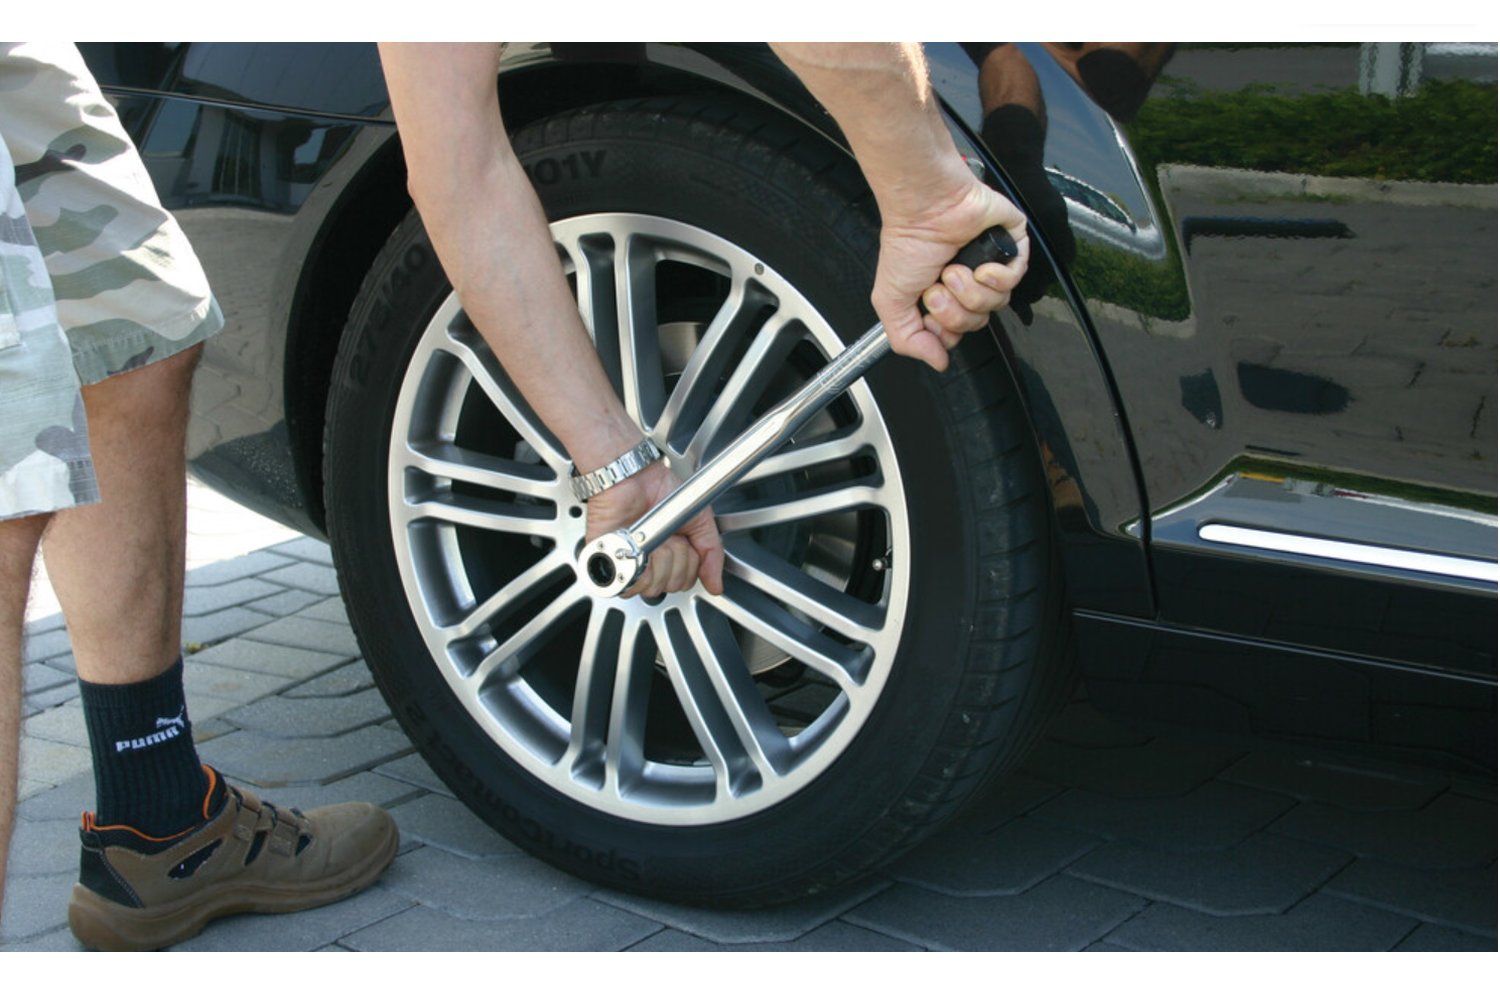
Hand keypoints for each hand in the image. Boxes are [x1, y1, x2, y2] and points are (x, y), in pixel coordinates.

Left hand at [584, 461, 724, 598]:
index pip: (683, 583)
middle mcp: (649, 561)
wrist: (635, 476)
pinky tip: (638, 547)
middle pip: (668, 587)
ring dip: (658, 562)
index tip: (684, 542)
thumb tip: (716, 584)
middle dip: (674, 561)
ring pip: (650, 587)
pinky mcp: (607, 559)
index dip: (689, 566)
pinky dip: (637, 567)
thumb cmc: (661, 489)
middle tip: (669, 537)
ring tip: (653, 540)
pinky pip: (626, 583)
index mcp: (669, 555)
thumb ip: (712, 554)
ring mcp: (629, 561)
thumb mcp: (700, 520)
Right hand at [872, 174, 1029, 370]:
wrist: (926, 206)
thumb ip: (907, 339)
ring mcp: (989, 266)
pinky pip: (1015, 280)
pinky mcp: (1010, 248)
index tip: (930, 313)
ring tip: (954, 268)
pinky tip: (980, 265)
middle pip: (977, 323)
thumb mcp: (891, 301)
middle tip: (939, 285)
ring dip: (972, 290)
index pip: (956, 333)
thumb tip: (936, 361)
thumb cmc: (908, 242)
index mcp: (942, 294)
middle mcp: (966, 283)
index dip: (945, 330)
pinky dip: (996, 276)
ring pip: (996, 305)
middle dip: (956, 309)